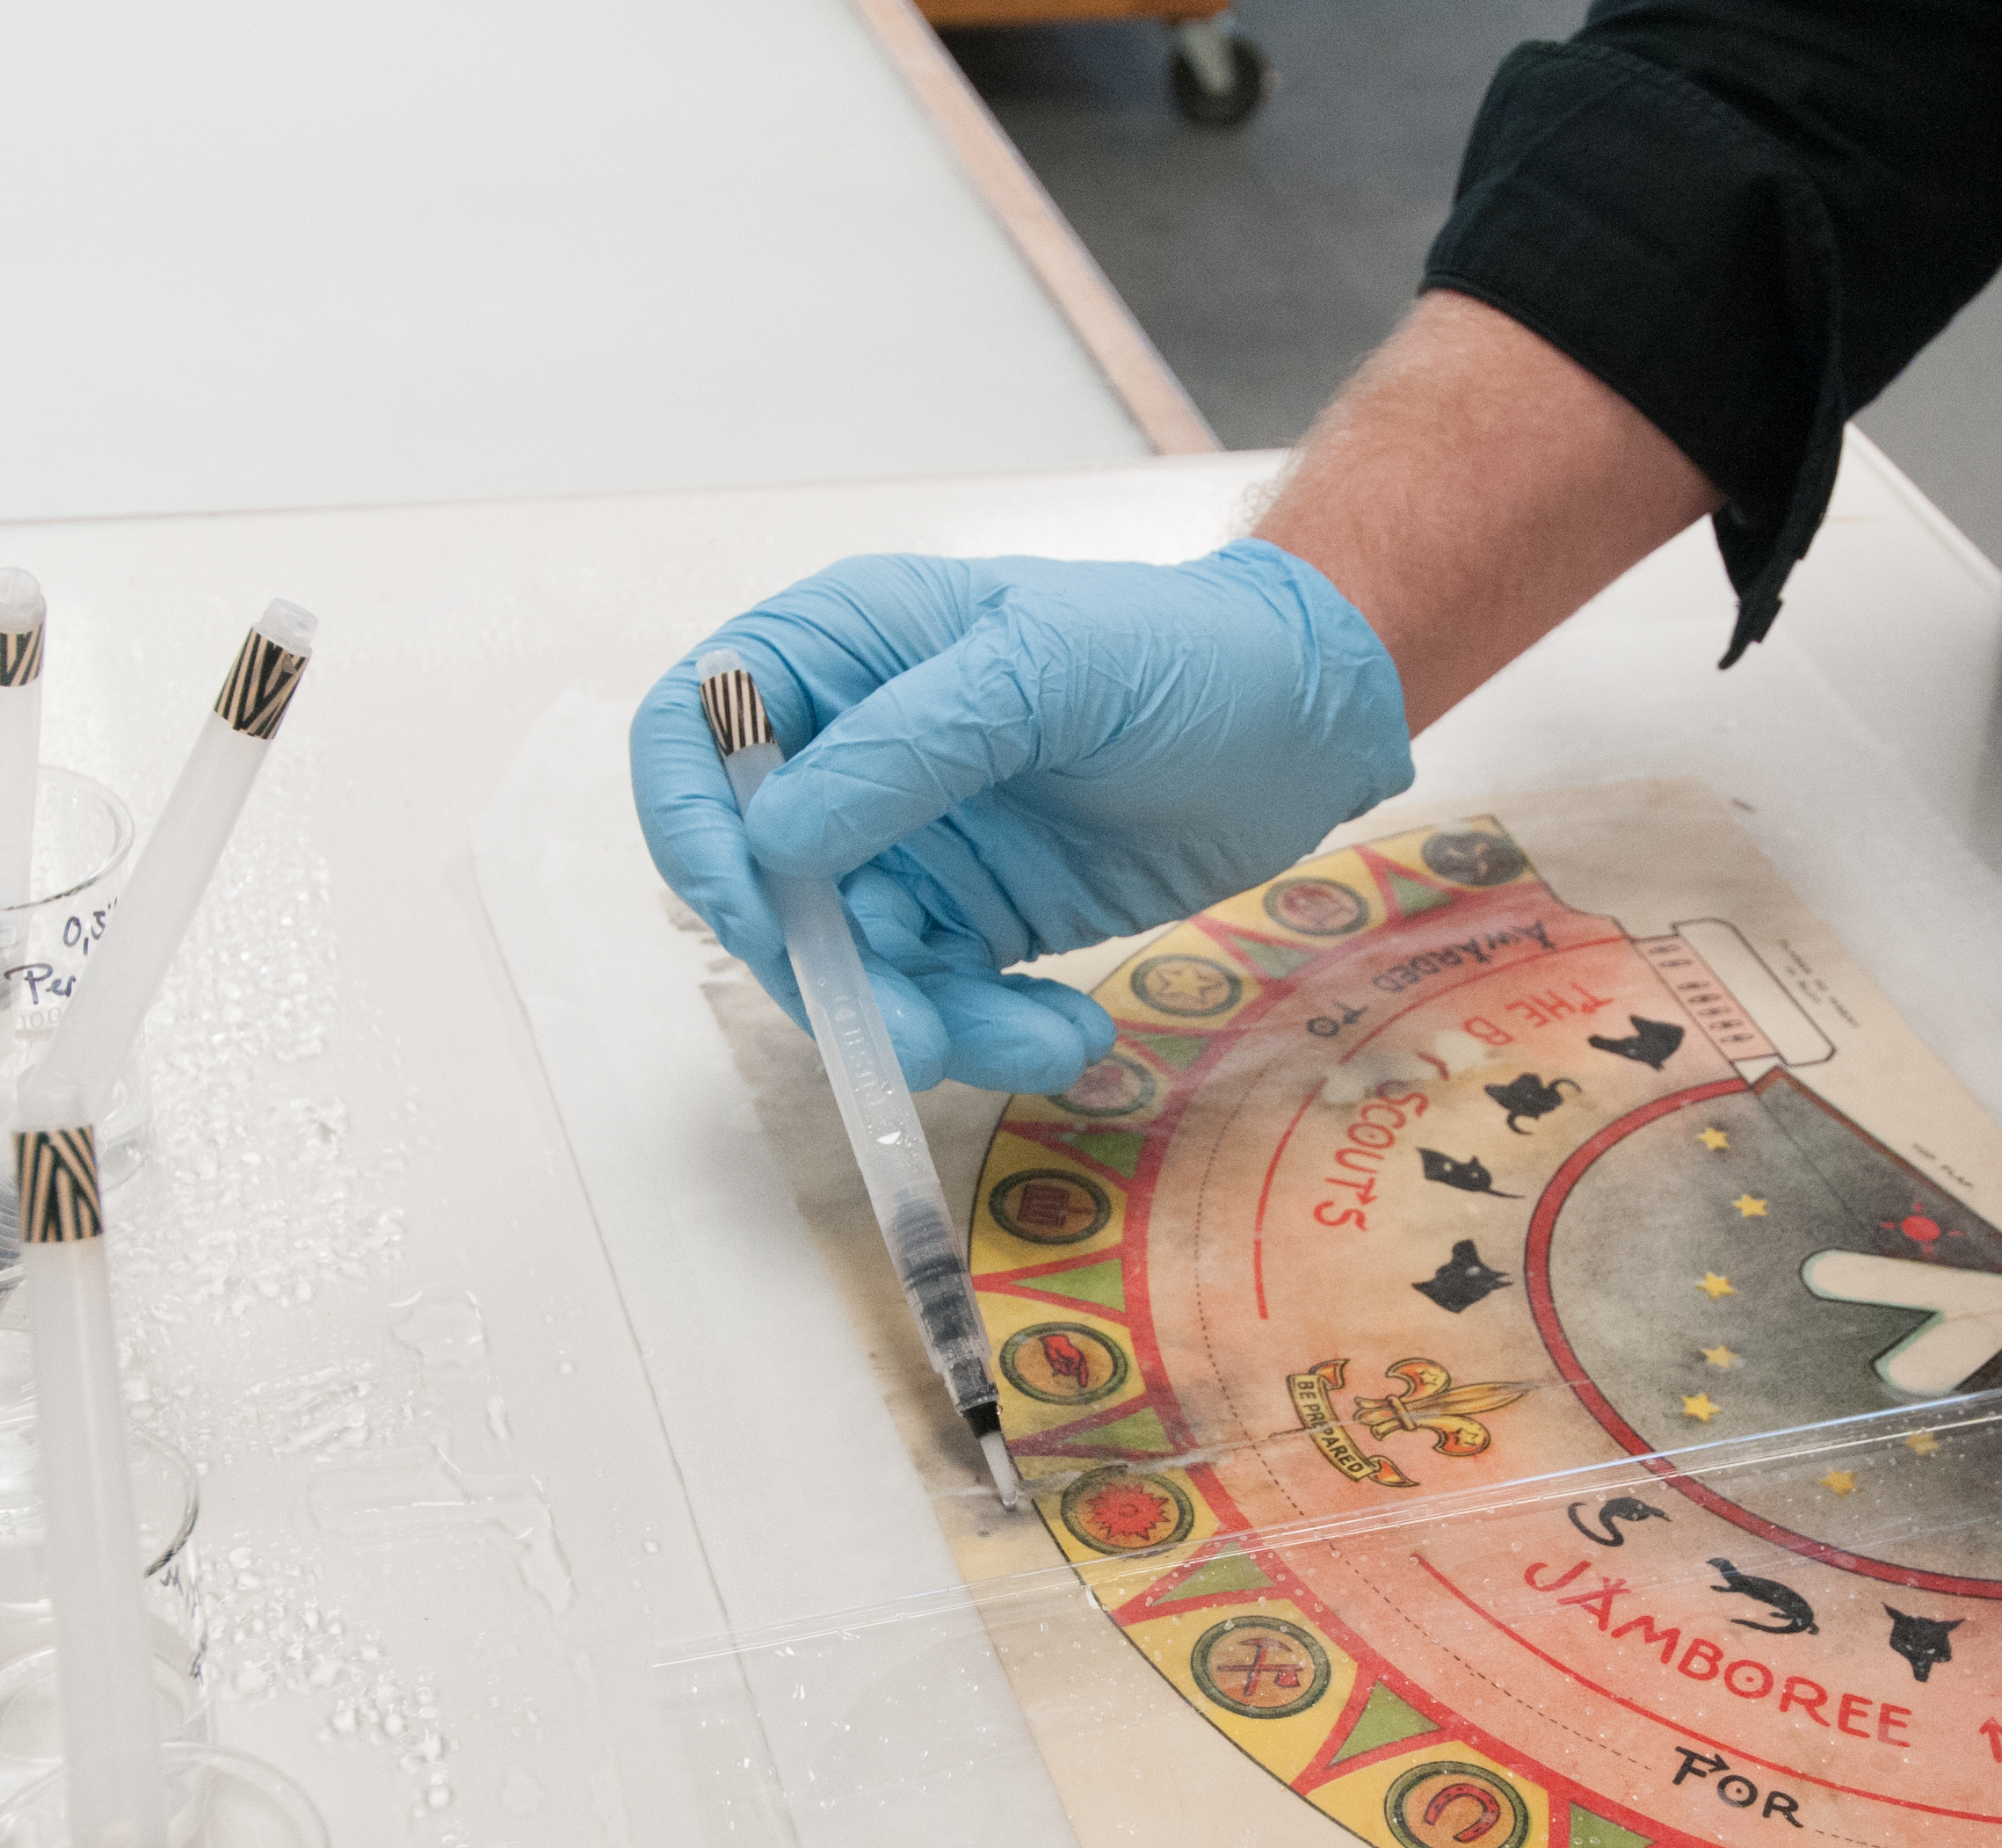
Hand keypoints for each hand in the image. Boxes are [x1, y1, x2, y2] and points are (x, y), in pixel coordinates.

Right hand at [631, 539, 1411, 1092]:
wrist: (1306, 721)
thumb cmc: (1182, 652)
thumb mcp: (1047, 672)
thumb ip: (909, 747)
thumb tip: (776, 837)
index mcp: (840, 652)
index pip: (694, 732)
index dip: (695, 829)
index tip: (758, 913)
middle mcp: (852, 751)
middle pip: (760, 882)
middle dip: (827, 971)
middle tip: (911, 1031)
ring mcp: (909, 842)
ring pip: (850, 965)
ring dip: (925, 1024)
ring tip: (1037, 1041)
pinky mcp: (974, 918)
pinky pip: (936, 1000)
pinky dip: (990, 1035)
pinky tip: (1070, 1035)